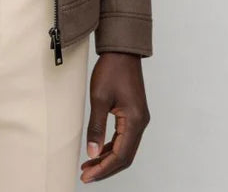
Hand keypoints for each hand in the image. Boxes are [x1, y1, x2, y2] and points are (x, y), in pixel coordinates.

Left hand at [80, 52, 149, 182]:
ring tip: (89, 166)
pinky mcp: (134, 114)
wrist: (121, 51)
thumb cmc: (111, 70)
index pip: (121, 156)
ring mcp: (139, 119)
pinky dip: (112, 147)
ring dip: (108, 159)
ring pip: (125, 148)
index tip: (87, 176)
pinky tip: (99, 151)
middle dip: (106, 168)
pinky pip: (124, 138)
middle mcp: (141, 123)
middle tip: (86, 176)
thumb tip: (93, 154)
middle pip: (125, 156)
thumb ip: (96, 127)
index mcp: (135, 121)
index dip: (104, 168)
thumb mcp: (99, 98)